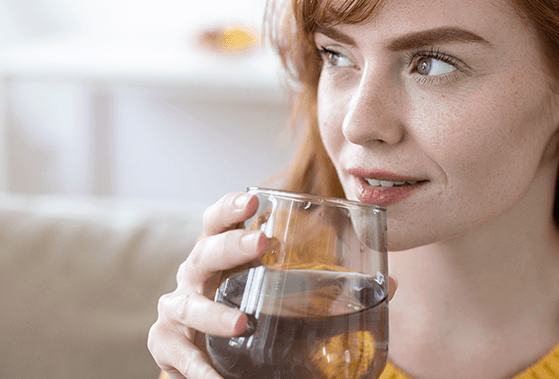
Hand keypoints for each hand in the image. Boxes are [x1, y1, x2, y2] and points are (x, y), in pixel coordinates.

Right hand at [147, 191, 399, 378]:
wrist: (208, 361)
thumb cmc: (249, 316)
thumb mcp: (287, 301)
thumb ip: (331, 293)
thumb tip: (391, 285)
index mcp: (220, 256)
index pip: (219, 222)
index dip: (232, 206)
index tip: (255, 197)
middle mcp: (194, 275)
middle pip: (206, 251)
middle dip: (233, 244)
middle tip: (264, 242)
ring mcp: (176, 309)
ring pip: (187, 305)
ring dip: (212, 313)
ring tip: (240, 323)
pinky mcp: (167, 345)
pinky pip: (180, 356)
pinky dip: (198, 370)